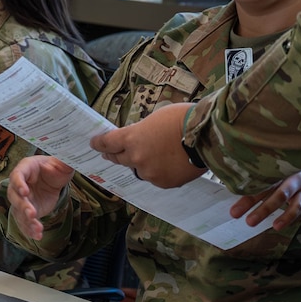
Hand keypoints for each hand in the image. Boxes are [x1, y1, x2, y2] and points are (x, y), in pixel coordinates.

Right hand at [8, 156, 75, 239]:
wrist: (52, 181)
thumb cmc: (54, 169)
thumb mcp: (61, 164)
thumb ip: (64, 161)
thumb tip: (69, 158)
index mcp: (26, 169)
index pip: (17, 175)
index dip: (19, 184)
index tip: (25, 192)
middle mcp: (19, 185)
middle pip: (15, 196)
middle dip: (22, 206)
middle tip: (31, 213)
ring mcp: (21, 200)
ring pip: (19, 212)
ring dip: (27, 221)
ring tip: (38, 229)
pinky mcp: (26, 212)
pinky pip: (24, 222)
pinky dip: (30, 230)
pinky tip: (37, 236)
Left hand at [88, 101, 203, 188]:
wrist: (206, 137)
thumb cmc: (182, 119)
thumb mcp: (155, 118)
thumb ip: (141, 131)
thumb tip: (137, 138)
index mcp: (132, 138)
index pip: (107, 143)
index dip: (99, 143)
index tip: (94, 143)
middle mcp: (136, 158)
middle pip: (118, 158)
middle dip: (115, 154)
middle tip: (112, 152)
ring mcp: (150, 173)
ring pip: (139, 169)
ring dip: (142, 163)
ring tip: (156, 154)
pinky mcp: (164, 183)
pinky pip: (156, 178)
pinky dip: (159, 171)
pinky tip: (170, 162)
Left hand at [230, 163, 300, 233]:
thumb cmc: (291, 170)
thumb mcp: (276, 170)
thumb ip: (260, 177)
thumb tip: (233, 185)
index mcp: (273, 166)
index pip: (255, 176)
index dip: (241, 186)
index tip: (228, 195)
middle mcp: (283, 173)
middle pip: (264, 186)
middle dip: (248, 200)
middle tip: (234, 213)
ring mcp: (296, 184)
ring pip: (280, 195)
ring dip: (265, 209)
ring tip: (251, 221)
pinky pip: (297, 206)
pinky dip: (287, 216)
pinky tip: (277, 225)